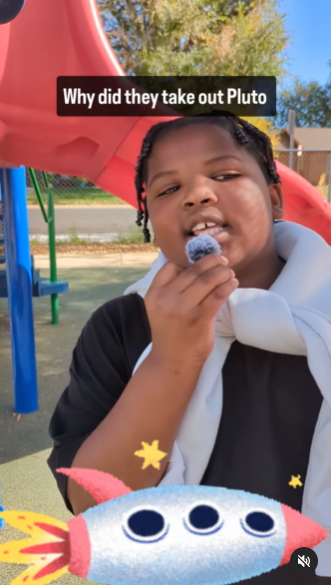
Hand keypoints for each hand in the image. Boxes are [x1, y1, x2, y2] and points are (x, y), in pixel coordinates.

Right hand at [144, 253, 237, 367]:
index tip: (202, 262)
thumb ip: (172, 290)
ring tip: (229, 271)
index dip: (188, 262)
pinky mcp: (200, 318)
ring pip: (207, 280)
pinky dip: (228, 285)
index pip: (171, 267)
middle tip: (222, 259)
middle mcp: (166, 298)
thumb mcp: (161, 308)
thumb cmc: (170, 334)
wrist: (172, 362)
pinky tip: (233, 283)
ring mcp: (183, 308)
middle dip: (211, 261)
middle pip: (193, 271)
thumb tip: (196, 268)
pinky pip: (218, 294)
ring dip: (222, 271)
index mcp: (154, 294)